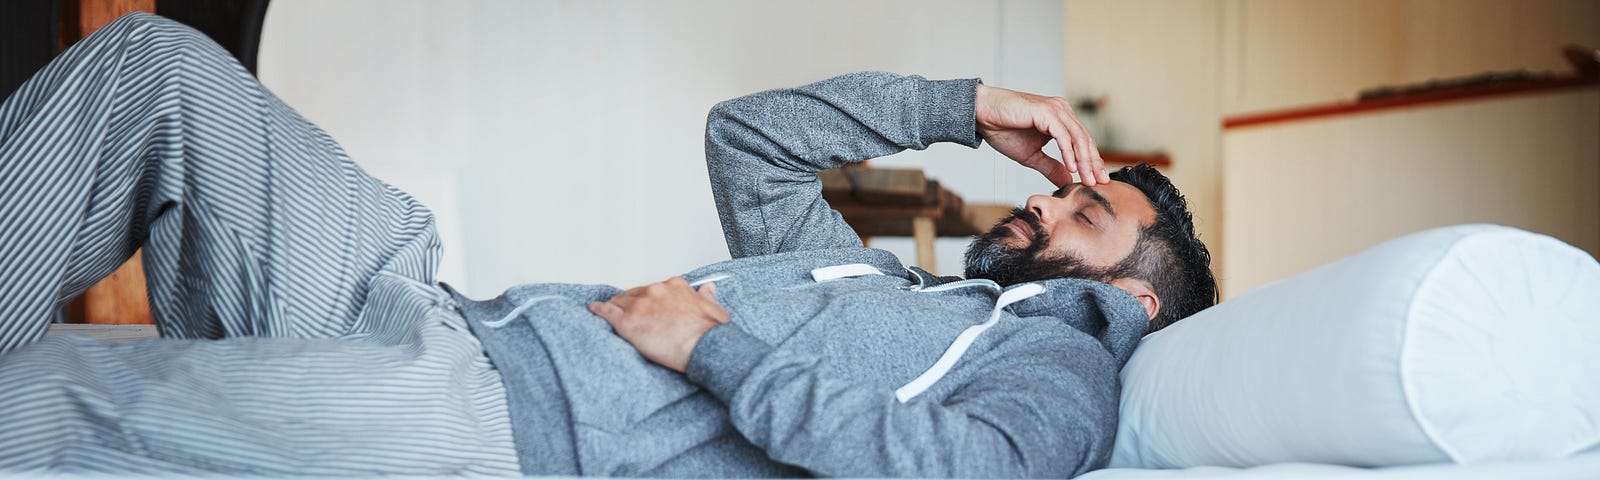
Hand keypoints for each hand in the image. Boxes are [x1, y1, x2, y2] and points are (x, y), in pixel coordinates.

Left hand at [590, 277, 728, 372]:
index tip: (651, 305)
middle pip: (636, 294)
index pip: (657, 289)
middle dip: (634, 303)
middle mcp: (656, 291)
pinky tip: (595, 310)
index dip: (652, 298)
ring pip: (621, 302)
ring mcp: (641, 305)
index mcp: (675, 287)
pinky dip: (600, 310)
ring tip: (610, 312)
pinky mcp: (629, 322)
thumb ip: (707, 297)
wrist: (703, 347)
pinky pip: (607, 312)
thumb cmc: (710, 333)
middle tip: (633, 314)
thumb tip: (708, 290)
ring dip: (616, 307)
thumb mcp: (715, 309)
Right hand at [975, 84, 1107, 186]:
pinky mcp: (1046, 112)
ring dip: (1084, 160)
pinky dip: (1068, 152)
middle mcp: (1062, 111)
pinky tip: (1071, 167)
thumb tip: (1068, 180)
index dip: (1092, 162)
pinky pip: (1063, 135)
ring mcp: (1055, 109)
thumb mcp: (1031, 156)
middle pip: (1085, 140)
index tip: (1098, 181)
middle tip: (1099, 182)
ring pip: (1078, 137)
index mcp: (1061, 119)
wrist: (982, 114)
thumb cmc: (1003, 129)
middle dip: (1093, 163)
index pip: (1083, 142)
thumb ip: (1051, 166)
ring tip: (1088, 178)